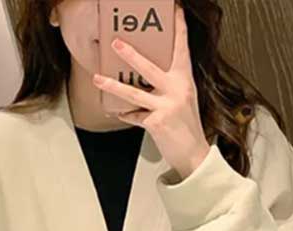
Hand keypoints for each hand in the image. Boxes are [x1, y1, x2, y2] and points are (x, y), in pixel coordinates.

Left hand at [92, 4, 210, 180]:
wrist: (194, 154)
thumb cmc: (186, 126)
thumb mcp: (183, 99)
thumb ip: (168, 84)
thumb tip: (144, 74)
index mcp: (185, 80)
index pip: (181, 49)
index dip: (178, 28)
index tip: (174, 10)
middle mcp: (177, 90)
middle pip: (149, 68)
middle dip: (130, 55)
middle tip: (115, 42)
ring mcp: (167, 106)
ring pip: (134, 93)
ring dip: (113, 86)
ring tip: (98, 78)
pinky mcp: (157, 123)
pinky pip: (134, 116)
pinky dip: (126, 114)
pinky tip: (119, 113)